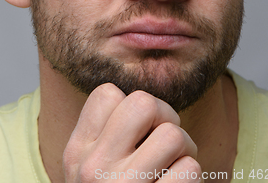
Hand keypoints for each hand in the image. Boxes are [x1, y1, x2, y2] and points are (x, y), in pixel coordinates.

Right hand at [63, 83, 200, 181]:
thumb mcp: (88, 168)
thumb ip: (105, 135)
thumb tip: (144, 99)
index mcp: (76, 151)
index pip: (107, 92)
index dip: (130, 104)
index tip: (137, 130)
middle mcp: (93, 167)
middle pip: (143, 102)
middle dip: (165, 116)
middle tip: (166, 139)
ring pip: (172, 134)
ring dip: (184, 149)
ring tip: (175, 166)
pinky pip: (189, 168)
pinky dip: (191, 176)